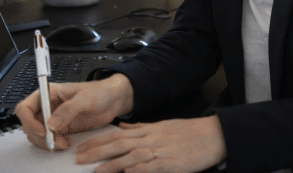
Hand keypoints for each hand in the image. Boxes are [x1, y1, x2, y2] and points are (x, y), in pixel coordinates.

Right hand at [15, 74, 134, 150]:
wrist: (114, 100)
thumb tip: (51, 124)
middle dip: (39, 136)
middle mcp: (48, 106)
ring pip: (38, 135)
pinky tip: (68, 142)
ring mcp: (54, 118)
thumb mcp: (85, 98)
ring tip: (64, 143)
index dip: (28, 121)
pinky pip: (50, 139)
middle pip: (29, 124)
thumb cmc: (100, 91)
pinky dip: (56, 144)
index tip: (41, 131)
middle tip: (54, 142)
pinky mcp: (62, 128)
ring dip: (48, 142)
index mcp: (49, 93)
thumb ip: (68, 110)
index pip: (25, 107)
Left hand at [76, 116, 226, 172]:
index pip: (117, 135)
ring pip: (131, 156)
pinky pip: (150, 167)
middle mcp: (151, 139)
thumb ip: (141, 128)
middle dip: (97, 152)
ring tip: (96, 171)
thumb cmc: (190, 132)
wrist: (213, 135)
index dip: (98, 141)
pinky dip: (137, 169)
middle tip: (79, 158)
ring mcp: (160, 151)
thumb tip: (123, 127)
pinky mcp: (170, 163)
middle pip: (119, 144)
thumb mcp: (163, 126)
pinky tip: (126, 172)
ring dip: (112, 164)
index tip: (83, 146)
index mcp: (149, 131)